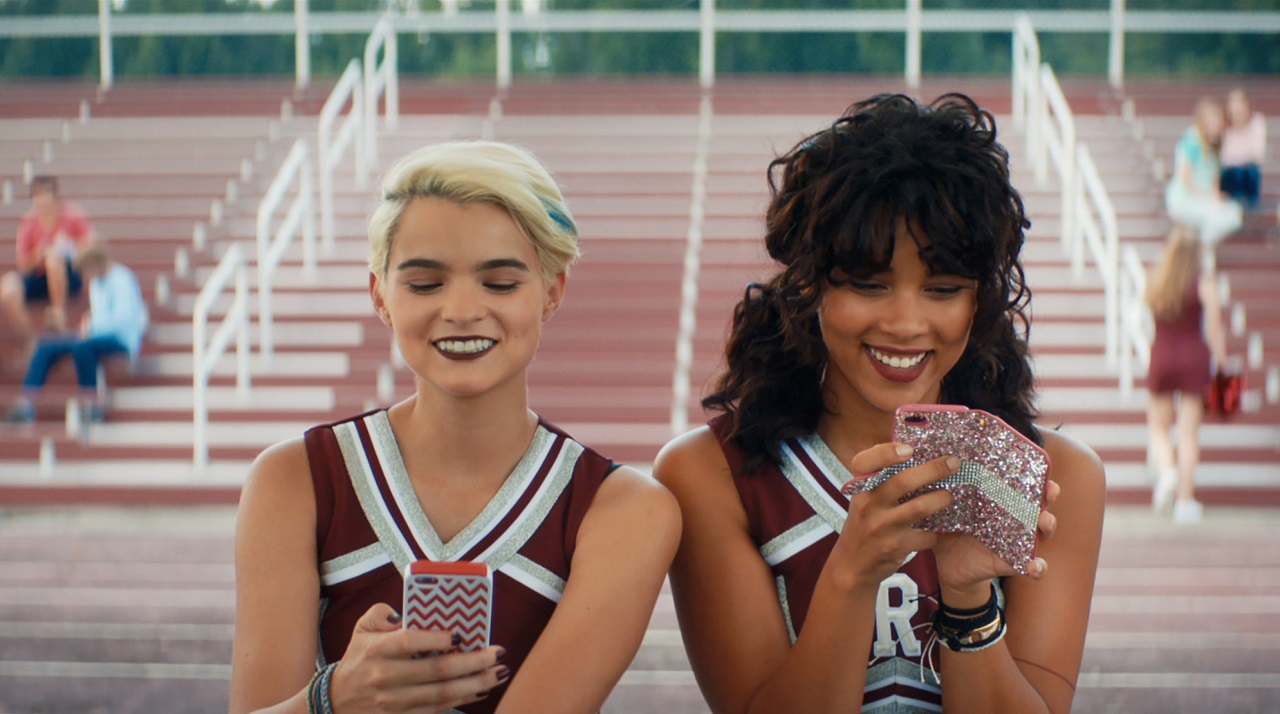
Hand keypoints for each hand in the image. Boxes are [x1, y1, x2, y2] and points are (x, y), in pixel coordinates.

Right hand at [329, 603, 507, 712]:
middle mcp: (385, 677)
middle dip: (473, 662)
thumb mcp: (362, 628)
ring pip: (442, 694)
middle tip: (497, 652)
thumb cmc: (358, 658)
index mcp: (376, 650)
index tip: (462, 634)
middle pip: (436, 671)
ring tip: (498, 672)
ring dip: (476, 684)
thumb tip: (410, 612)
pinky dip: (463, 700)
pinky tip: (481, 690)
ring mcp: (393, 702)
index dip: (438, 638)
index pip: (410, 641)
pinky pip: (438, 710)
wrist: (336, 702)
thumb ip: (383, 612)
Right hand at [835, 443, 957, 591]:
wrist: (852, 565)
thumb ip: (882, 479)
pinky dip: (935, 531)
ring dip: (941, 499)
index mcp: (860, 488)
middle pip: (903, 481)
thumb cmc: (865, 523)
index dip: (886, 452)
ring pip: (919, 507)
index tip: (909, 448)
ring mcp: (881, 526)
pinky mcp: (895, 547)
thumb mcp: (865, 499)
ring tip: (950, 496)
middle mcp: (868, 504)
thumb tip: (916, 452)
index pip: (864, 462)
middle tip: (954, 463)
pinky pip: (925, 535)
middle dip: (933, 469)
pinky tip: (938, 529)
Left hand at [932, 479, 1060, 606]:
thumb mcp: (943, 509)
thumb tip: (925, 467)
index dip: (1033, 472)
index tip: (1038, 465)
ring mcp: (1015, 538)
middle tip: (1048, 489)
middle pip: (1038, 501)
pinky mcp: (1012, 561)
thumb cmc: (948, 528)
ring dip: (1047, 524)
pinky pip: (1031, 566)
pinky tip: (1035, 567)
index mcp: (996, 498)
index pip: (1020, 481)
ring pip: (1041, 530)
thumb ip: (938, 492)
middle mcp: (1011, 516)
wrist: (947, 563)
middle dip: (1047, 494)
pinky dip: (1037, 567)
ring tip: (1043, 521)